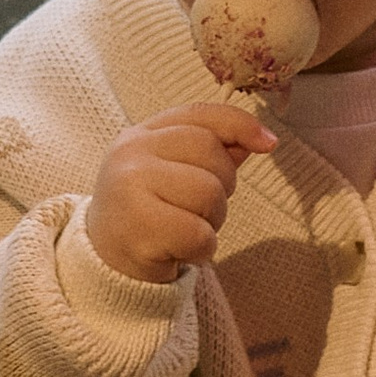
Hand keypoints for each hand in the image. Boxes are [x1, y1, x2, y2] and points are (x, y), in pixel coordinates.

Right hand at [85, 101, 276, 283]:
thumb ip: (212, 152)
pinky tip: (178, 250)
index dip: (240, 124)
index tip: (269, 143)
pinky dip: (201, 249)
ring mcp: (130, 187)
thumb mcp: (173, 172)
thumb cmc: (150, 212)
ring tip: (186, 229)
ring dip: (212, 221)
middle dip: (222, 187)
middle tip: (197, 210)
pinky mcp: (138, 226)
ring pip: (209, 193)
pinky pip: (199, 233)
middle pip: (211, 154)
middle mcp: (131, 152)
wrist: (106, 262)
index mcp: (142, 134)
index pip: (200, 114)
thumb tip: (263, 139)